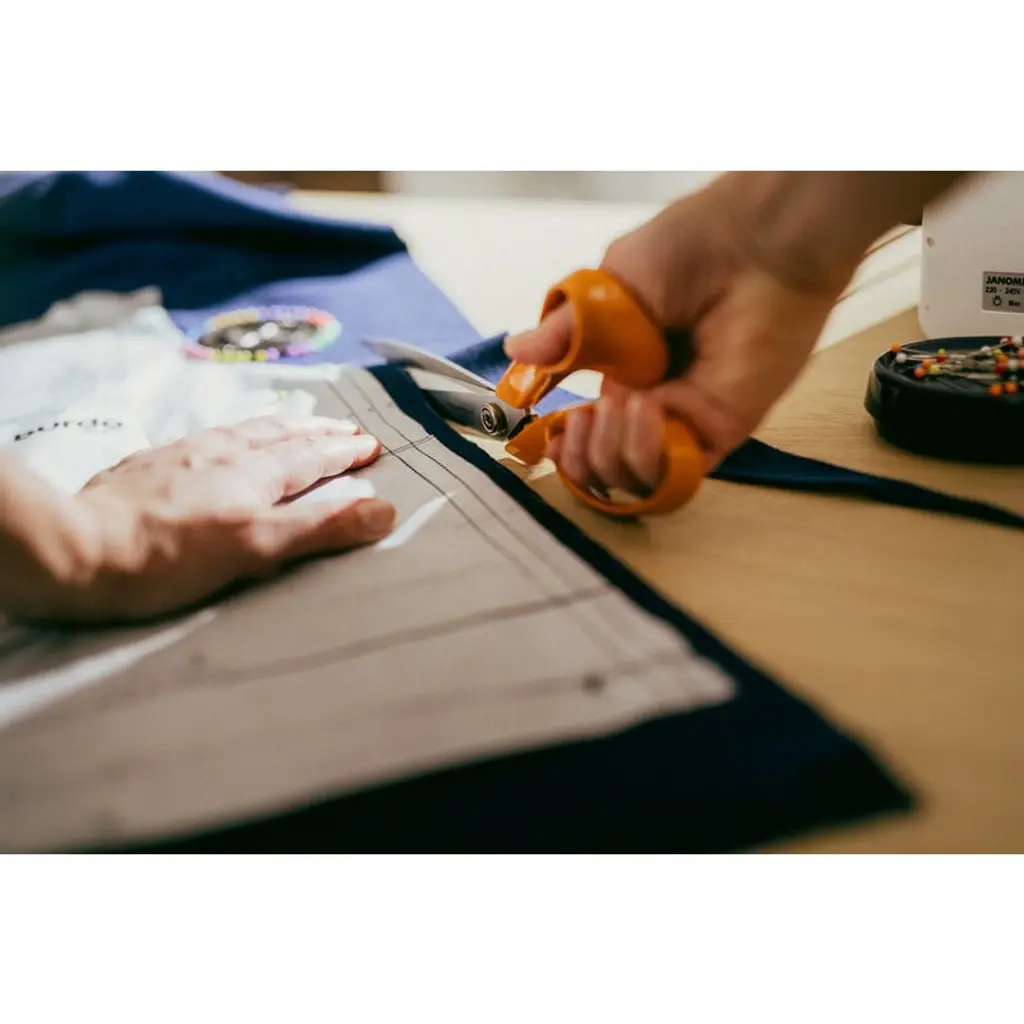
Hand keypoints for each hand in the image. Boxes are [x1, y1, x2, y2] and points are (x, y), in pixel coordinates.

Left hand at [1, 415, 394, 624]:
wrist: (77, 550)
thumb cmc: (169, 561)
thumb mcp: (257, 549)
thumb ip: (321, 528)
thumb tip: (382, 511)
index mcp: (253, 476)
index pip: (311, 457)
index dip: (343, 451)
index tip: (369, 444)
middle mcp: (221, 455)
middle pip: (281, 435)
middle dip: (319, 431)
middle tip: (346, 427)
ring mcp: (182, 455)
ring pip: (243, 431)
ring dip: (280, 426)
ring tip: (297, 422)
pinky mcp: (149, 464)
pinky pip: (206, 438)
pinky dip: (234, 433)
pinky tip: (223, 440)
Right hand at [504, 172, 966, 496]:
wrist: (752, 240)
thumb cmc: (688, 247)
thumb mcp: (602, 290)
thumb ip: (563, 333)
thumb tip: (516, 350)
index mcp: (629, 372)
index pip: (593, 434)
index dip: (568, 448)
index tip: (551, 436)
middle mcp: (658, 402)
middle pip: (609, 468)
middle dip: (583, 458)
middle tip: (583, 420)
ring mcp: (690, 419)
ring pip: (637, 480)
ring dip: (612, 454)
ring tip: (617, 406)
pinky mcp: (722, 429)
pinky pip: (675, 472)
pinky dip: (647, 451)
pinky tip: (644, 407)